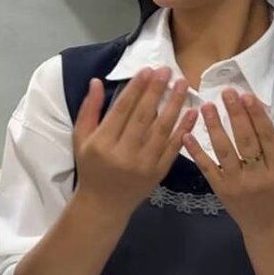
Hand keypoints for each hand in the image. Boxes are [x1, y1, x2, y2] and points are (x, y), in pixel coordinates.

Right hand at [72, 68, 196, 218]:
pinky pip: (173, 148)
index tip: (147, 70)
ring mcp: (143, 164)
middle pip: (144, 117)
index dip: (136, 89)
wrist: (104, 204)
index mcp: (103, 143)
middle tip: (168, 71)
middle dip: (157, 91)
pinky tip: (192, 113)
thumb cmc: (91, 167)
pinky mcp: (158, 173)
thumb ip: (89, 110)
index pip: (122, 110)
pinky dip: (184, 130)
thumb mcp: (81, 139)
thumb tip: (96, 81)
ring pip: (162, 130)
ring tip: (183, 85)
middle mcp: (124, 153)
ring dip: (175, 105)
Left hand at [184, 90, 273, 240]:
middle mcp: (258, 176)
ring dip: (214, 128)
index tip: (247, 95)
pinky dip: (197, 152)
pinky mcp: (221, 190)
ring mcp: (237, 184)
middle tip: (225, 92)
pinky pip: (208, 168)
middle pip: (245, 141)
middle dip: (235, 115)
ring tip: (206, 106)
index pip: (267, 137)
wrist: (272, 231)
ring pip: (224, 152)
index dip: (256, 116)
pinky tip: (187, 135)